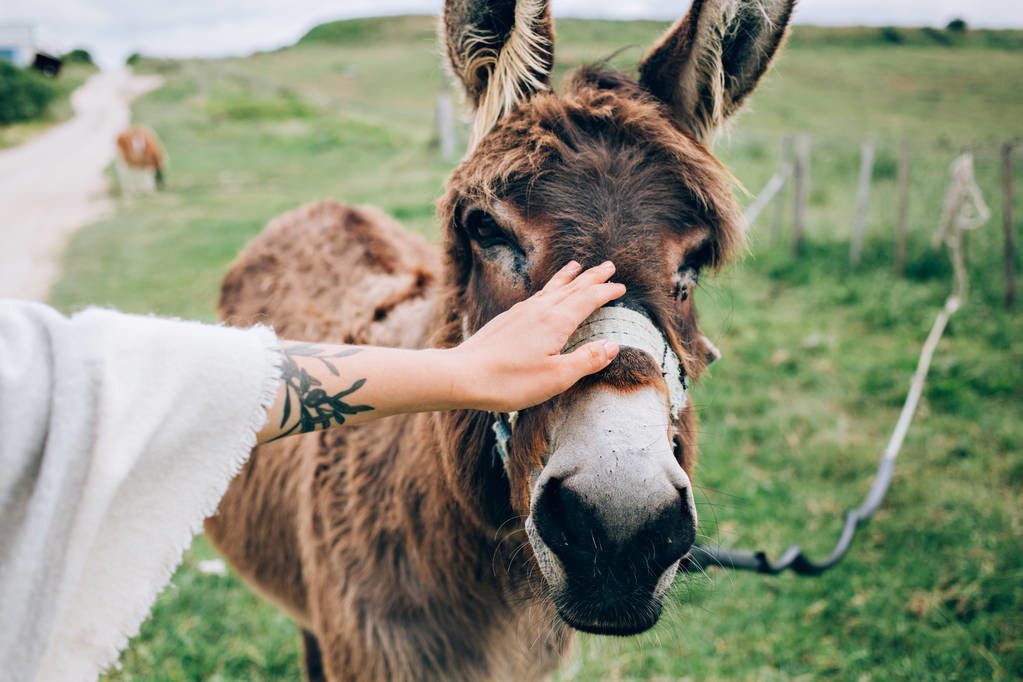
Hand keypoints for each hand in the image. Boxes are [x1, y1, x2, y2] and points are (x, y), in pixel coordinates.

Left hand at [448, 261, 625, 411]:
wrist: (462, 375)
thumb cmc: (510, 381)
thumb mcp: (556, 377)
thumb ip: (586, 360)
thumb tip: (613, 344)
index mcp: (556, 322)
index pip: (587, 299)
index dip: (605, 292)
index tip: (620, 287)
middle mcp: (539, 310)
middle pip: (571, 287)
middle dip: (591, 277)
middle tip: (608, 266)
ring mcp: (520, 312)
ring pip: (551, 288)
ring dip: (568, 277)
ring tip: (576, 266)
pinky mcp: (507, 319)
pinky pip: (536, 296)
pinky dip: (549, 289)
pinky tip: (544, 294)